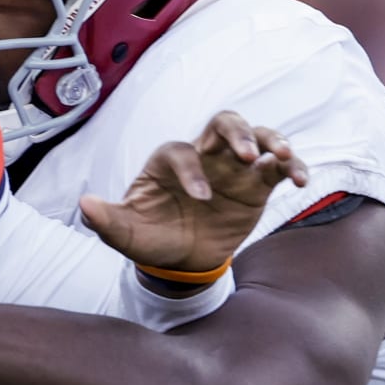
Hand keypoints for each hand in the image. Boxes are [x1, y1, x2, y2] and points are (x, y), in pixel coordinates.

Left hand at [80, 110, 307, 273]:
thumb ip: (106, 220)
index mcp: (169, 162)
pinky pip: (278, 167)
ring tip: (281, 157)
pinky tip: (301, 179)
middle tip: (246, 153)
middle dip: (236, 132)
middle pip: (222, 123)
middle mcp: (203, 156)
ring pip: (256, 136)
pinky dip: (291, 166)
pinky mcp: (257, 185)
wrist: (180, 261)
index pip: (181, 152)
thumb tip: (84, 205)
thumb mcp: (126, 234)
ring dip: (271, 140)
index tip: (200, 197)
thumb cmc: (150, 238)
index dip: (192, 170)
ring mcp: (233, 168)